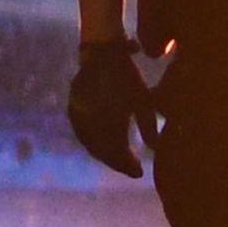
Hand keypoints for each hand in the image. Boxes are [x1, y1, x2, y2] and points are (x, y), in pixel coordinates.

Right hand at [67, 40, 159, 176]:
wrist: (101, 52)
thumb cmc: (128, 76)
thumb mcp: (143, 101)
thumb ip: (148, 127)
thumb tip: (154, 150)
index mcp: (110, 121)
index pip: (118, 154)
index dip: (128, 166)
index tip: (140, 174)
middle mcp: (92, 122)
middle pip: (104, 152)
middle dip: (118, 163)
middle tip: (131, 169)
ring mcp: (79, 117)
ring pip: (91, 145)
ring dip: (105, 155)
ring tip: (118, 160)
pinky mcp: (73, 110)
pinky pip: (82, 134)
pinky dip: (93, 144)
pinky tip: (103, 146)